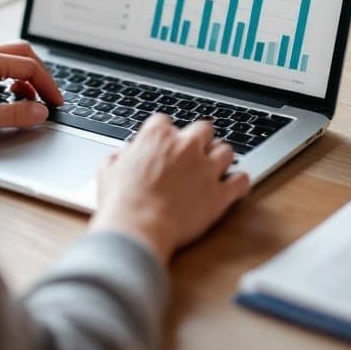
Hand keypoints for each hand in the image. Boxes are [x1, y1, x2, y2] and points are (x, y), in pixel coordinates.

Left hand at [0, 41, 62, 146]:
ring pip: (5, 57)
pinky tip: (5, 97)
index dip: (48, 85)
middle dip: (39, 74)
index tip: (57, 103)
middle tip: (49, 97)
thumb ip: (14, 114)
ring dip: (22, 76)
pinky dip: (6, 77)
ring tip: (28, 101)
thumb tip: (41, 112)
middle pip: (20, 52)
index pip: (28, 65)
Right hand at [91, 113, 249, 264]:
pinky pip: (242, 180)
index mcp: (157, 136)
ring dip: (220, 157)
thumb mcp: (108, 173)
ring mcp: (206, 168)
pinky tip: (234, 187)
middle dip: (199, 139)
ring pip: (226, 150)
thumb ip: (118, 159)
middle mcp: (186, 146)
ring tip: (214, 169)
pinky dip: (240, 182)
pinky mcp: (220, 193)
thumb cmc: (121, 203)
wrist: (138, 228)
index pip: (165, 122)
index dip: (164, 134)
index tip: (162, 145)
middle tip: (193, 154)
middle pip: (203, 128)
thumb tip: (119, 158)